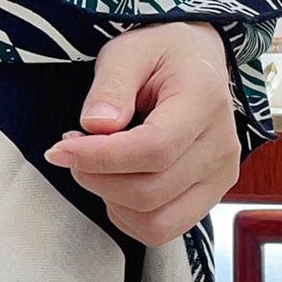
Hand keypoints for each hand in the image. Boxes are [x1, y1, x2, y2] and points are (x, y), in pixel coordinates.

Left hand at [44, 24, 240, 246]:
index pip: (153, 150)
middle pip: (150, 191)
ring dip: (110, 200)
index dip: (99, 158)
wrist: (194, 60)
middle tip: (73, 148)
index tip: (60, 148)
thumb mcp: (128, 52)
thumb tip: (95, 126)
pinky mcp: (209, 196)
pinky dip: (128, 215)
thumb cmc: (161, 53)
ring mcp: (219, 176)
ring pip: (156, 221)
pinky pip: (163, 229)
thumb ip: (111, 87)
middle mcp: (221, 145)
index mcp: (205, 100)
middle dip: (96, 178)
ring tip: (97, 164)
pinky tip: (117, 182)